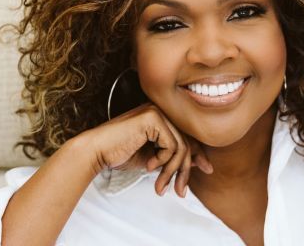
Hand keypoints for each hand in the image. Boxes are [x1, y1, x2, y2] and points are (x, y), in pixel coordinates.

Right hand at [85, 103, 212, 196]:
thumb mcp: (153, 158)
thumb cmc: (120, 155)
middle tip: (180, 191)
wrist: (96, 152)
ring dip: (172, 171)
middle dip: (185, 170)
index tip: (206, 170)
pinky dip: (162, 161)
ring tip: (160, 185)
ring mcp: (157, 112)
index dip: (198, 154)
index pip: (187, 136)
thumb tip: (197, 162)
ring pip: (181, 146)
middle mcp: (162, 111)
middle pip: (187, 142)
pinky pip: (171, 145)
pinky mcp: (153, 118)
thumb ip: (172, 157)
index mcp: (162, 118)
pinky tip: (148, 166)